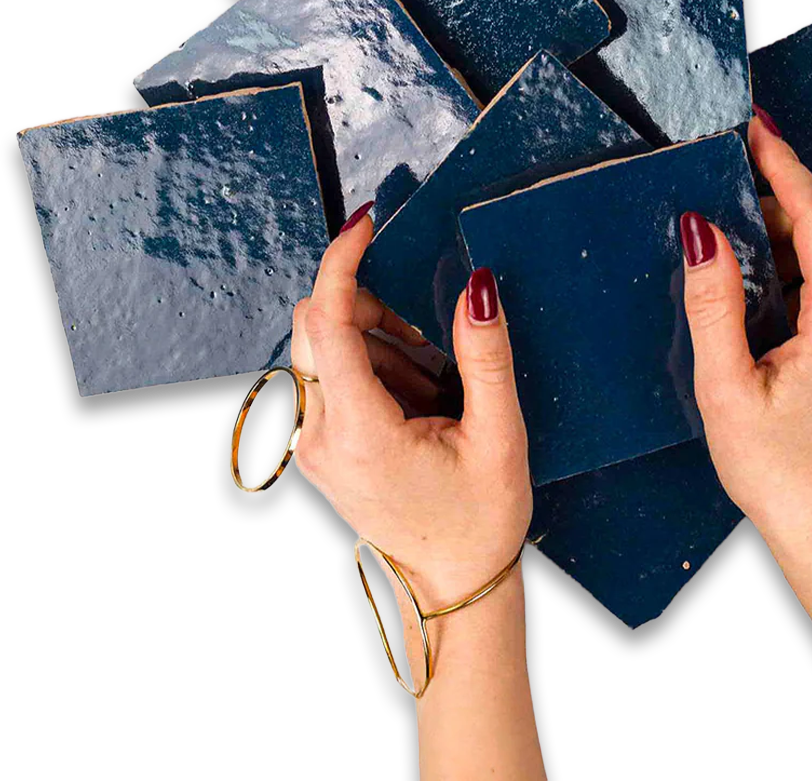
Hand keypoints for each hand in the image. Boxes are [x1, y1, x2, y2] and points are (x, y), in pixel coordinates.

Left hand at [290, 209, 531, 610]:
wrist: (453, 586)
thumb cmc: (480, 520)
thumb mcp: (499, 436)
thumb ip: (485, 357)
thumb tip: (477, 287)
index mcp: (359, 432)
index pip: (327, 322)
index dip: (342, 263)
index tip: (367, 226)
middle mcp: (318, 437)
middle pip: (315, 328)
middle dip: (367, 305)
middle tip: (425, 330)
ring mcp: (312, 446)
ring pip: (321, 351)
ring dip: (374, 340)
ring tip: (432, 380)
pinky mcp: (319, 449)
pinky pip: (328, 380)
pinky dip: (370, 367)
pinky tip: (416, 396)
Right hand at [679, 111, 811, 545]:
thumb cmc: (774, 467)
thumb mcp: (725, 387)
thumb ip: (713, 303)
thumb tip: (702, 231)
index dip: (784, 166)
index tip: (756, 128)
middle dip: (780, 194)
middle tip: (728, 174)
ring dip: (790, 231)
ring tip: (737, 227)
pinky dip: (806, 263)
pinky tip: (768, 274)